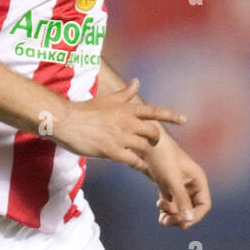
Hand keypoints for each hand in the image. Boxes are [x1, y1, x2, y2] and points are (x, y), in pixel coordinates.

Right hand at [50, 78, 185, 168]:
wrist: (65, 120)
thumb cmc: (84, 110)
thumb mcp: (107, 99)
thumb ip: (125, 93)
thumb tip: (136, 81)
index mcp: (126, 108)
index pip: (154, 111)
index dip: (171, 116)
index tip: (184, 120)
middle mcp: (127, 122)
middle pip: (153, 132)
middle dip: (156, 139)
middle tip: (153, 145)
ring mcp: (121, 137)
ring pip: (145, 146)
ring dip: (148, 154)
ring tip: (147, 159)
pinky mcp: (112, 151)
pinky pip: (134, 160)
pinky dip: (141, 165)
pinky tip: (142, 168)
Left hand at [143, 132, 211, 228]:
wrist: (144, 140)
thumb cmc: (162, 156)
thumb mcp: (172, 180)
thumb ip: (181, 200)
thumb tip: (188, 221)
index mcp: (198, 180)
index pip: (203, 205)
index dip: (195, 217)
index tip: (182, 223)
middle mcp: (190, 183)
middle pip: (191, 208)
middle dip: (180, 217)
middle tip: (166, 221)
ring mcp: (178, 184)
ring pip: (179, 206)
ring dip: (172, 215)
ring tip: (162, 218)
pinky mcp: (166, 184)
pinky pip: (170, 202)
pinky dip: (165, 209)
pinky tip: (159, 209)